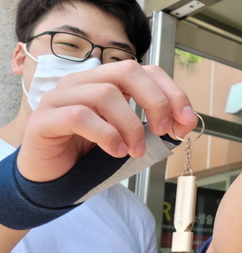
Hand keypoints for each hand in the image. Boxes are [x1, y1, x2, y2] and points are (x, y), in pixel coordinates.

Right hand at [17, 61, 196, 182]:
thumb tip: (185, 122)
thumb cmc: (91, 156)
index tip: (186, 119)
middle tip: (163, 130)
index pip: (145, 71)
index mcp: (105, 82)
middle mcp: (82, 83)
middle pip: (126, 71)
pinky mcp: (43, 120)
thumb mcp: (131, 139)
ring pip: (105, 94)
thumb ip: (154, 127)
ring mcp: (59, 98)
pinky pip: (79, 116)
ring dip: (130, 125)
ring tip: (135, 150)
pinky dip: (106, 134)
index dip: (171, 91)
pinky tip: (116, 150)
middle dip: (155, 100)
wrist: (53, 182)